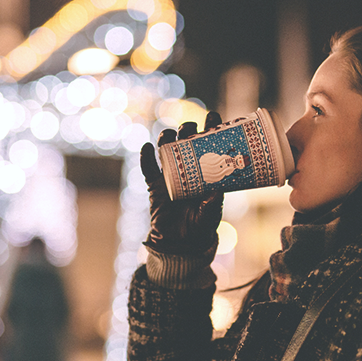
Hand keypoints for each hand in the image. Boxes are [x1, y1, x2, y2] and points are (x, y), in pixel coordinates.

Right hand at [140, 112, 223, 254]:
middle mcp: (187, 170)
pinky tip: (147, 148)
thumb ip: (212, 203)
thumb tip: (215, 190)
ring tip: (169, 134)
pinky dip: (146, 158)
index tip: (213, 117)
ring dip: (167, 139)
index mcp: (205, 172)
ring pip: (166, 150)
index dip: (210, 130)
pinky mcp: (155, 186)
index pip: (209, 146)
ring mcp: (170, 176)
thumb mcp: (210, 214)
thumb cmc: (200, 226)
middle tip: (191, 127)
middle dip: (188, 130)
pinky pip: (148, 169)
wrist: (181, 244)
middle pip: (186, 142)